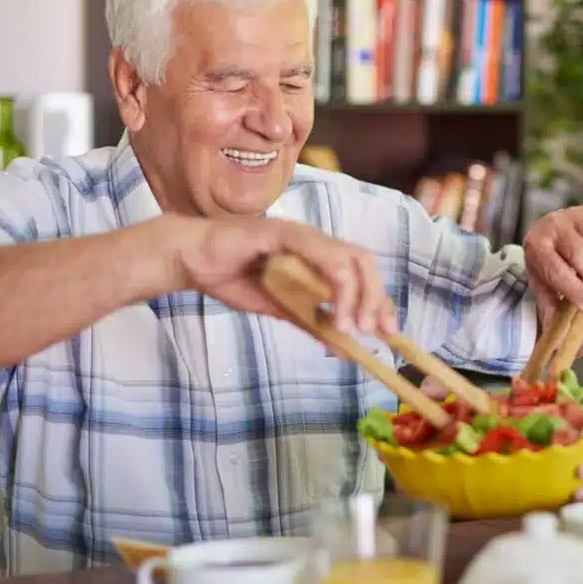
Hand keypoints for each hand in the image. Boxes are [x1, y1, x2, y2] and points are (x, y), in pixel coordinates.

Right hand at [172, 215, 396, 333]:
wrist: (192, 260)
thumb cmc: (233, 278)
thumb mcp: (281, 309)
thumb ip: (312, 323)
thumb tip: (346, 349)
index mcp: (319, 256)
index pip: (362, 272)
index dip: (380, 299)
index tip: (389, 330)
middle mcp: (316, 242)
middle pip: (364, 262)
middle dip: (377, 298)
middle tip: (377, 331)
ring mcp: (301, 235)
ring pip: (348, 260)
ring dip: (358, 296)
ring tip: (353, 328)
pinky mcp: (282, 234)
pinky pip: (318, 255)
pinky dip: (333, 284)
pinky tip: (333, 311)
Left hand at [524, 203, 582, 322]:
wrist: (554, 237)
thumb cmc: (550, 271)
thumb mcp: (545, 291)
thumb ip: (554, 312)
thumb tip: (564, 341)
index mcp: (534, 247)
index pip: (556, 270)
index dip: (577, 290)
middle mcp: (551, 224)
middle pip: (580, 254)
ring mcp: (574, 213)